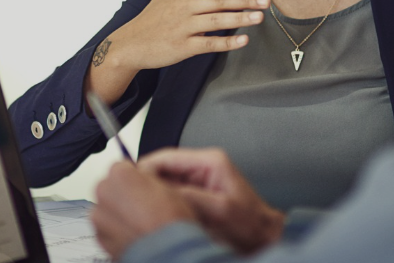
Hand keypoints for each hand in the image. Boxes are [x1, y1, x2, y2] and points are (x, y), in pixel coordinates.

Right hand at [89, 0, 269, 102]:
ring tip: (259, 17)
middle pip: (219, 0)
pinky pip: (208, 44)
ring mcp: (184, 27)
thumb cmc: (153, 16)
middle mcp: (186, 7)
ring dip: (239, 19)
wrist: (131, 43)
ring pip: (216, 21)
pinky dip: (226, 43)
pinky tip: (243, 40)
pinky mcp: (183, 47)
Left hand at [92, 162, 196, 258]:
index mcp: (121, 175)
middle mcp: (105, 192)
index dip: (134, 176)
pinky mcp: (98, 235)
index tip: (141, 185)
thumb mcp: (167, 187)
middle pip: (110, 185)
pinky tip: (133, 232)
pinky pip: (105, 225)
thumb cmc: (169, 223)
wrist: (166, 254)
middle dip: (123, 193)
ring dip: (118, 211)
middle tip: (142, 205)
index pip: (121, 166)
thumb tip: (143, 175)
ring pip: (107, 206)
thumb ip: (147, 176)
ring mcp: (99, 215)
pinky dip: (115, 228)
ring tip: (139, 221)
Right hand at [138, 148, 283, 254]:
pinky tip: (156, 212)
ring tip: (144, 207)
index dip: (145, 169)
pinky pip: (171, 192)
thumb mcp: (219, 210)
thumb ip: (190, 197)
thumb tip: (160, 190)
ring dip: (153, 192)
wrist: (262, 236)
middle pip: (162, 167)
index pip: (166, 157)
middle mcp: (203, 166)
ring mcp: (199, 178)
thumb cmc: (250, 224)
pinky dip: (161, 200)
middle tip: (133, 198)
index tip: (130, 182)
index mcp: (210, 162)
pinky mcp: (196, 191)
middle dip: (147, 182)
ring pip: (164, 180)